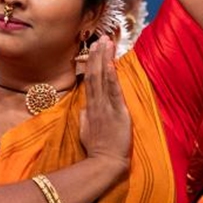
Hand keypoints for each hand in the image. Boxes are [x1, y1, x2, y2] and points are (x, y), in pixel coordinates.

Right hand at [79, 37, 130, 169]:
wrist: (103, 164)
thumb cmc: (97, 151)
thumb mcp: (86, 131)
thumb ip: (86, 118)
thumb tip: (85, 108)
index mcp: (90, 108)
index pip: (90, 81)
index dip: (92, 64)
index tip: (93, 49)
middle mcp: (96, 104)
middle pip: (94, 75)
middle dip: (96, 55)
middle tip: (100, 38)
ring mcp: (105, 107)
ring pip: (102, 79)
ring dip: (104, 59)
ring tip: (106, 42)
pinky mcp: (117, 112)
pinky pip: (112, 91)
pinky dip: (110, 76)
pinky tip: (109, 63)